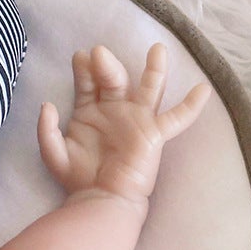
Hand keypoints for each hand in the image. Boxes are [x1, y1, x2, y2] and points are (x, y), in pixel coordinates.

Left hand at [38, 42, 210, 206]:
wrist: (101, 200)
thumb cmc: (78, 178)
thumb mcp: (53, 153)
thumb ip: (46, 129)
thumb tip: (47, 104)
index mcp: (90, 112)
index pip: (88, 84)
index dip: (84, 70)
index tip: (80, 56)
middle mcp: (115, 110)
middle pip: (114, 80)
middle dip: (106, 65)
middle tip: (98, 52)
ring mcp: (137, 119)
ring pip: (149, 88)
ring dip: (154, 68)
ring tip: (157, 49)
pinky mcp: (155, 133)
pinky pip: (178, 117)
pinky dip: (192, 104)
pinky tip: (203, 88)